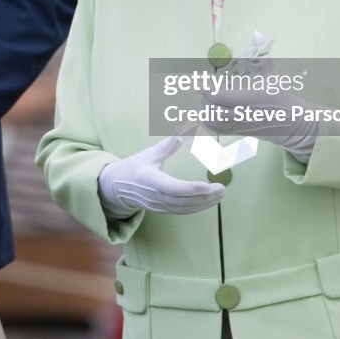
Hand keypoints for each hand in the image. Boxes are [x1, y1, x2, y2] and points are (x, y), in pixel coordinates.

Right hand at [98, 135, 225, 217]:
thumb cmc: (135, 167)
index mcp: (150, 180)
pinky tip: (210, 200)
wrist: (117, 187)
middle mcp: (156, 196)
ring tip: (221, 194)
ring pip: (185, 208)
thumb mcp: (150, 154)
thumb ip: (170, 144)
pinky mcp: (164, 209)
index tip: (207, 185)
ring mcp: (160, 205)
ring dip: (205, 203)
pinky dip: (198, 207)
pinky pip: (184, 211)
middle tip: (222, 188)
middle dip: (204, 196)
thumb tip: (186, 128)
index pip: (173, 188)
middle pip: (183, 200)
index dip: (191, 188)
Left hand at [199, 34, 317, 161]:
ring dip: (205, 107)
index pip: (220, 96)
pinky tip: (209, 108)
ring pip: (212, 120)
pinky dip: (208, 118)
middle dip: (205, 97)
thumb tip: (256, 33)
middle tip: (204, 87)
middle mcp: (243, 113)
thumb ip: (261, 53)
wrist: (292, 122)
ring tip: (206, 97)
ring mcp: (239, 125)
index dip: (206, 89)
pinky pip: (216, 129)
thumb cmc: (281, 95)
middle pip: (213, 108)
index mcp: (250, 98)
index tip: (198, 82)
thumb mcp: (272, 73)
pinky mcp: (238, 133)